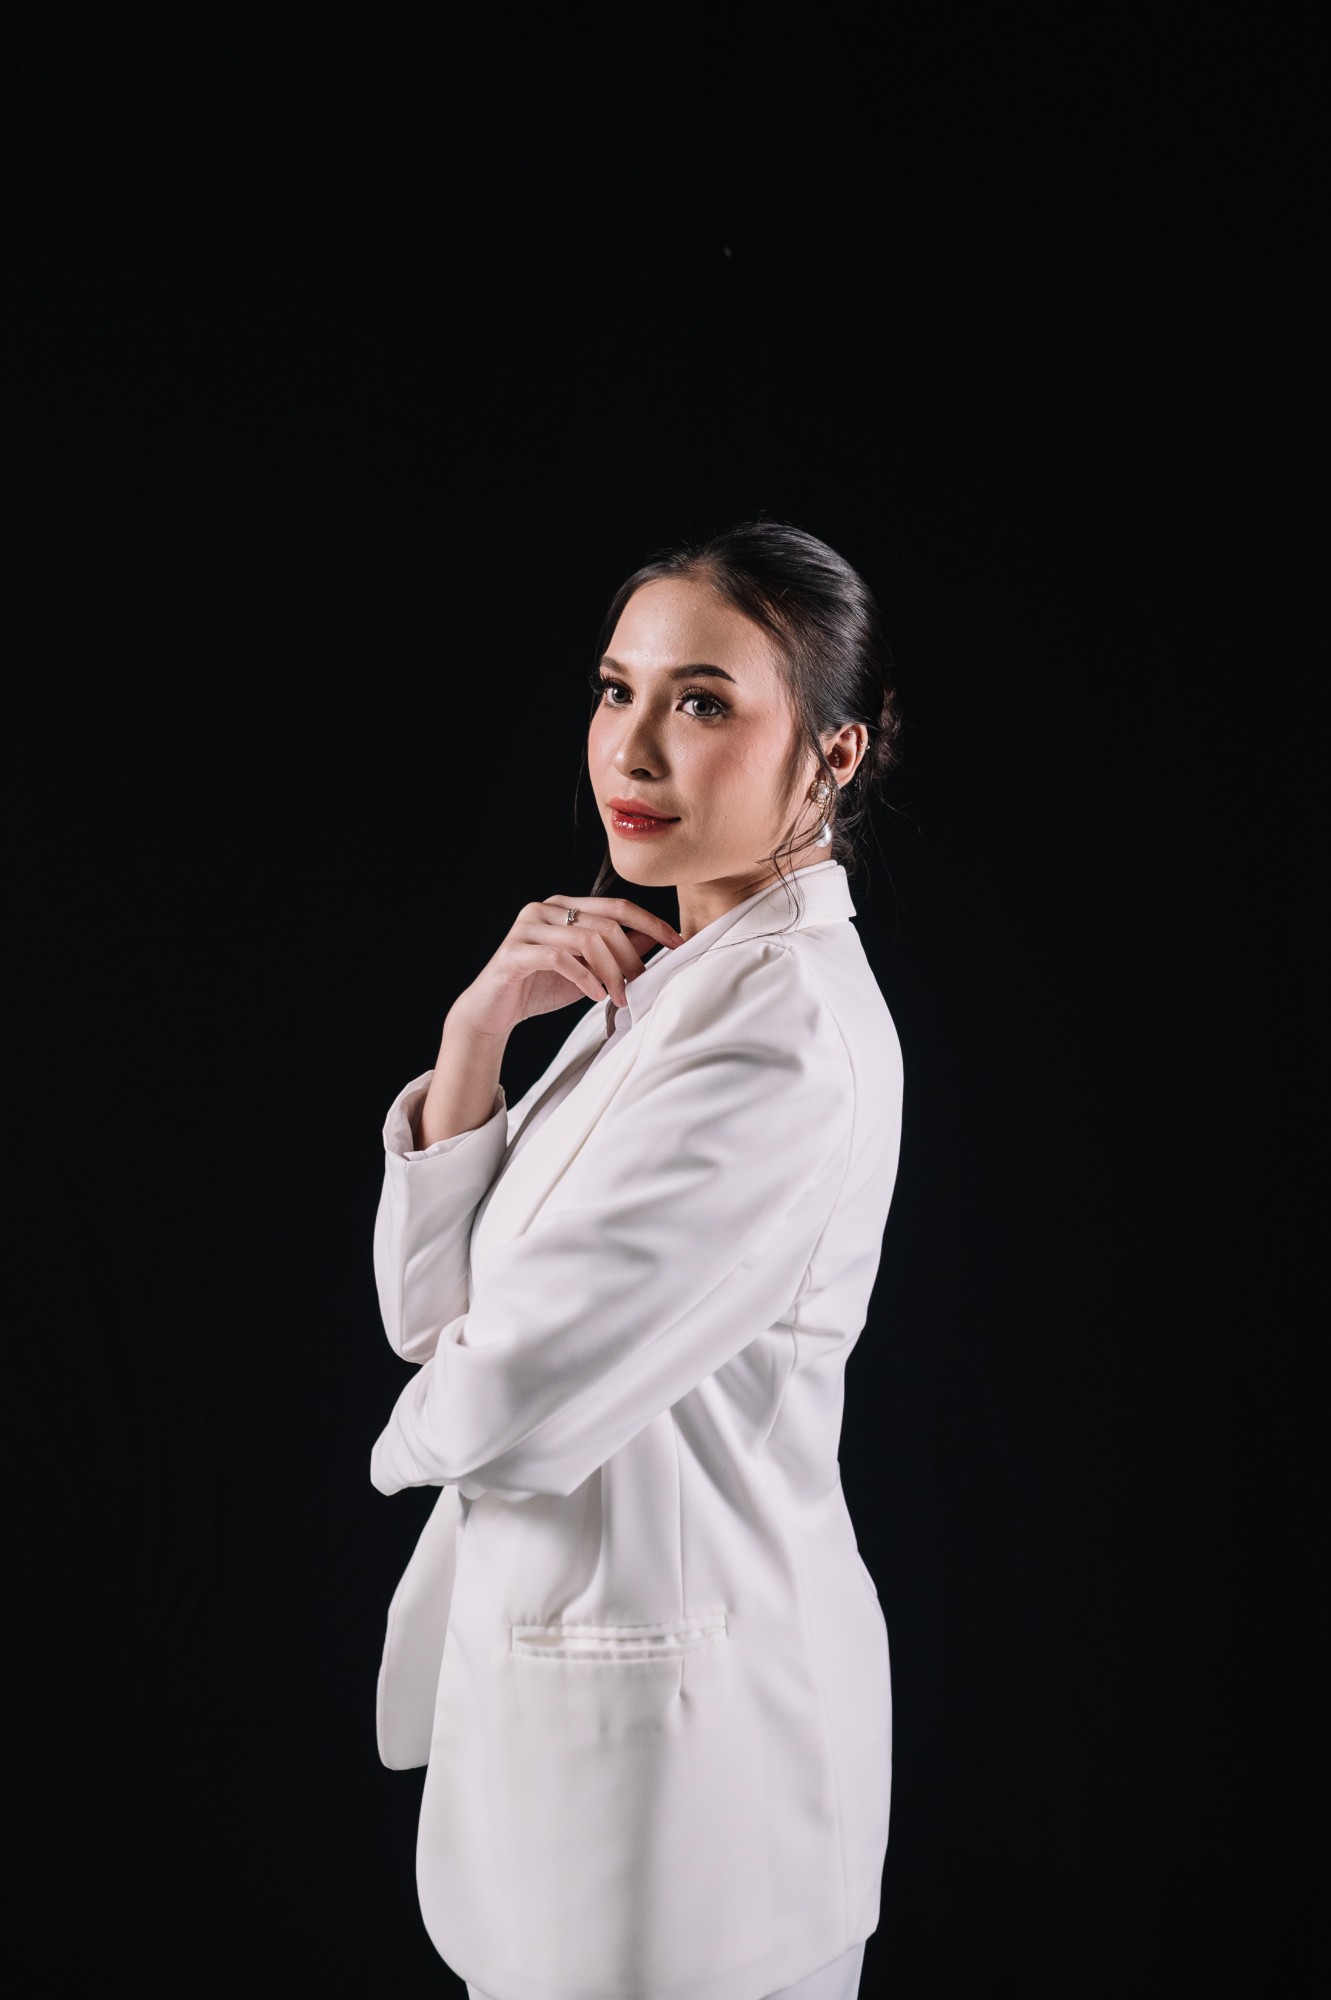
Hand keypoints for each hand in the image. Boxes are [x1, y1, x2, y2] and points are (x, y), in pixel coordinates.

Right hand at [449, 894, 683, 1041]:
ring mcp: (528, 926)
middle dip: (631, 958)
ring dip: (611, 972)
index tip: (679, 943)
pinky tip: (595, 996)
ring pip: (586, 939)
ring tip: (619, 997)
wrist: (493, 1011)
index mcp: (565, 905)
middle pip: (606, 924)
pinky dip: (585, 978)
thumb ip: (616, 952)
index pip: (618, 905)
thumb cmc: (539, 987)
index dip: (652, 923)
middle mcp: (546, 908)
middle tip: (642, 987)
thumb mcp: (588, 969)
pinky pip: (560, 958)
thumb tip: (657, 941)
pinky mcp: (515, 951)